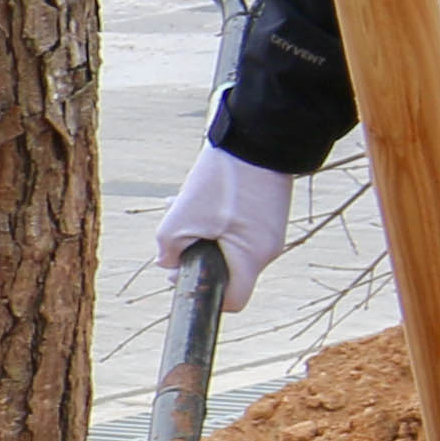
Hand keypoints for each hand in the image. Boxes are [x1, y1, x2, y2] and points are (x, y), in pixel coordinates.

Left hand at [155, 142, 296, 310]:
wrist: (258, 139)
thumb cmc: (223, 181)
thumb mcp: (182, 217)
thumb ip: (168, 248)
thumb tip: (167, 264)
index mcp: (253, 259)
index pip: (234, 300)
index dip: (206, 294)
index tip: (182, 274)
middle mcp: (269, 250)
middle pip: (227, 268)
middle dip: (197, 252)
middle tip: (175, 229)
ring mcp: (272, 230)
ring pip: (230, 244)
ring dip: (202, 230)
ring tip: (179, 203)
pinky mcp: (270, 212)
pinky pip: (240, 228)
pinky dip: (217, 218)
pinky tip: (198, 194)